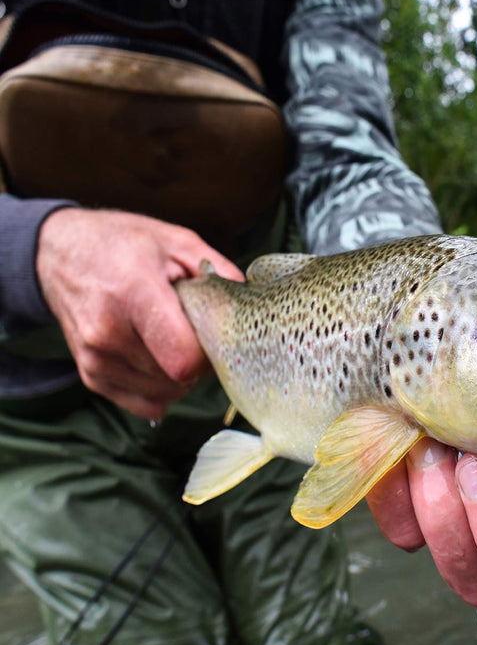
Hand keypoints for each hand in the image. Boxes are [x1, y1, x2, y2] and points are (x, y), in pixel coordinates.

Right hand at [37, 208, 243, 419]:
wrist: (58, 253)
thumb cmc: (121, 243)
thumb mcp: (176, 240)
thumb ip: (218, 271)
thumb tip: (249, 300)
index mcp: (134, 294)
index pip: (184, 358)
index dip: (210, 355)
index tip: (213, 336)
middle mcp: (108, 332)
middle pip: (179, 377)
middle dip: (197, 361)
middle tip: (191, 330)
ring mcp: (96, 358)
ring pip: (166, 393)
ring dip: (180, 375)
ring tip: (168, 337)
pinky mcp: (91, 376)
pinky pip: (146, 404)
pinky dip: (162, 388)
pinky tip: (159, 358)